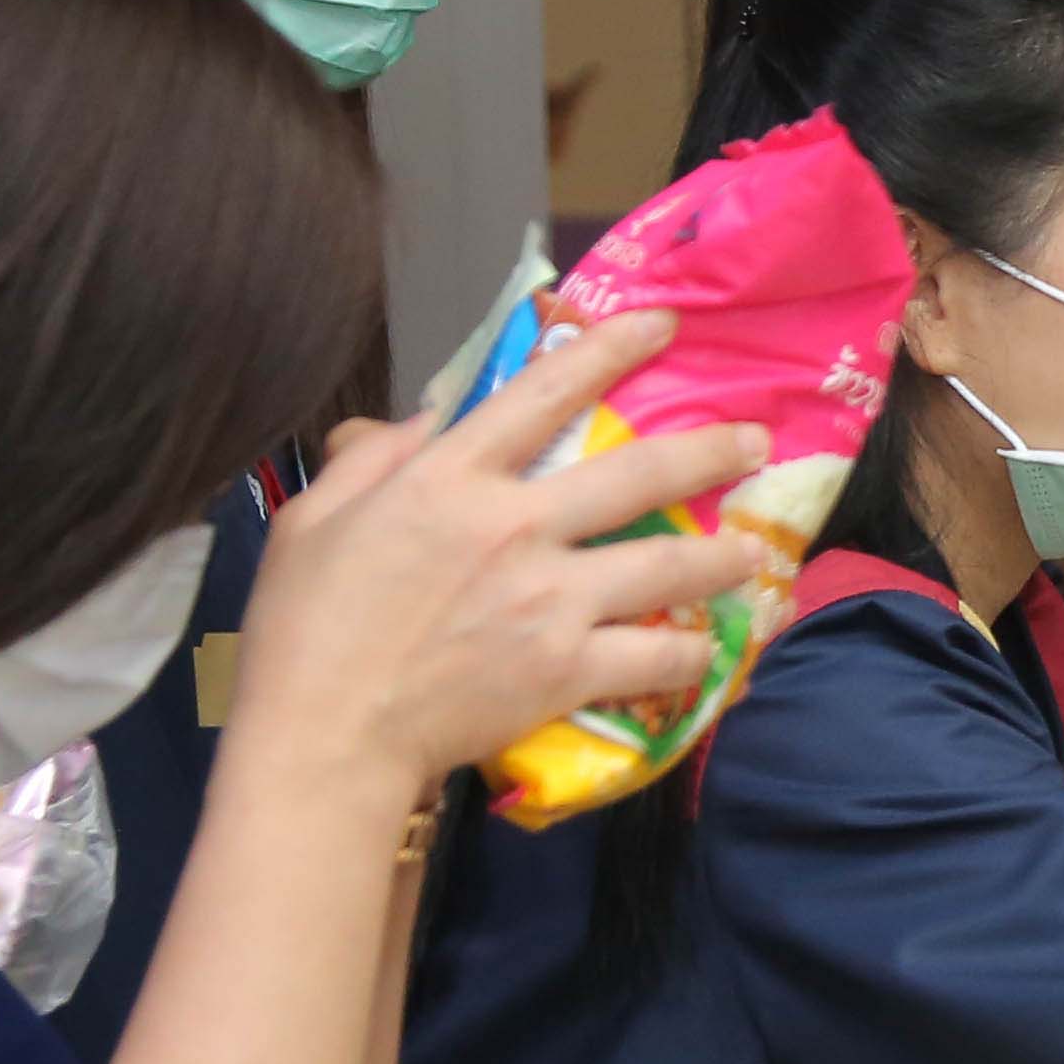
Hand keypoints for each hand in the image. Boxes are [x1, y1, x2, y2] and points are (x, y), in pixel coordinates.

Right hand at [234, 312, 766, 798]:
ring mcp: (552, 599)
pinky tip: (705, 649)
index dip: (609, 349)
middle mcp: (517, 527)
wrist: (327, 737)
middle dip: (710, 450)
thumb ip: (370, 459)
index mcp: (451, 479)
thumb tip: (420, 420)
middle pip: (638, 472)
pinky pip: (655, 657)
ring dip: (722, 556)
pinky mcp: (569, 669)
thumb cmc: (305, 628)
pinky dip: (688, 654)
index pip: (543, 392)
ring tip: (752, 552)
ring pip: (668, 563)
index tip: (661, 326)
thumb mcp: (314, 519)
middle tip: (758, 440)